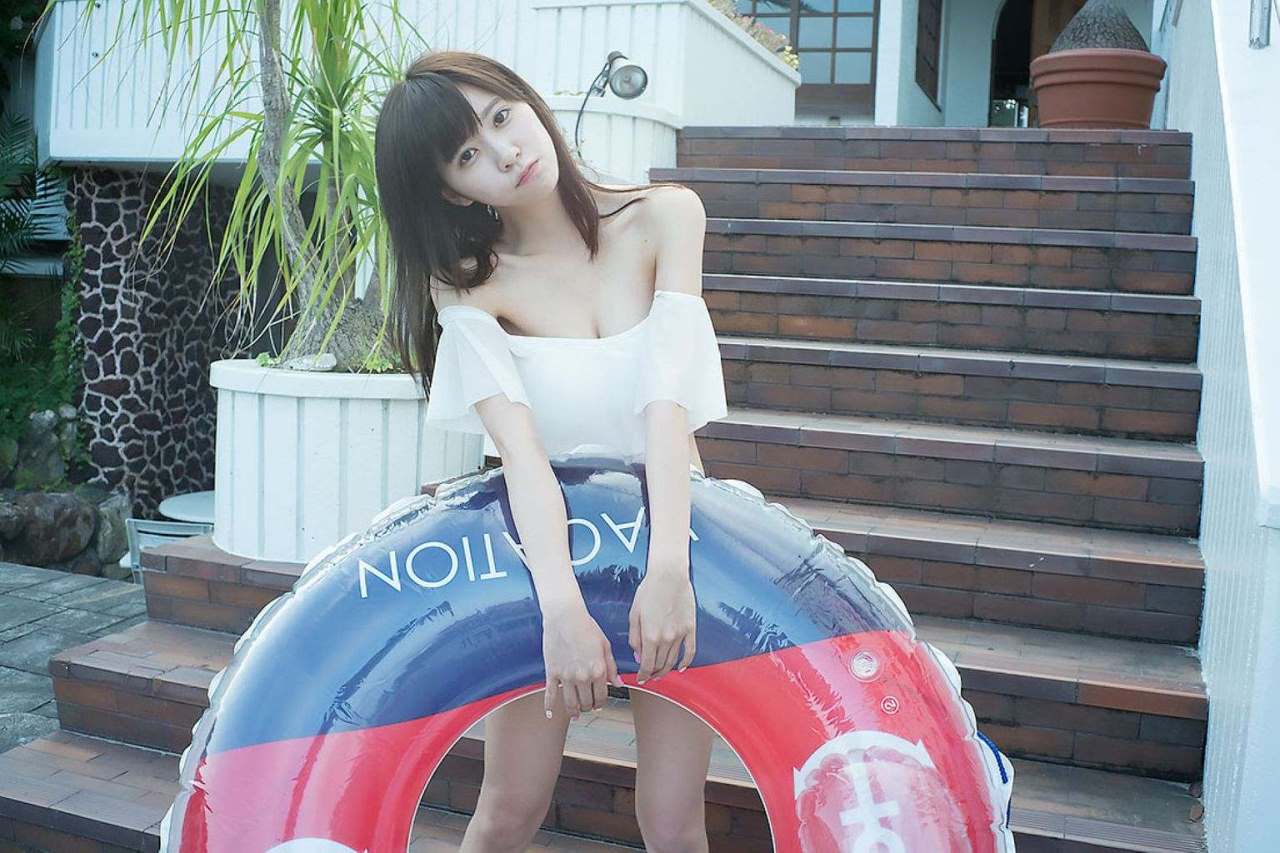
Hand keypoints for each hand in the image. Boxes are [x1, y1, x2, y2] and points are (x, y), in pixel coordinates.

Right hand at [541, 598, 622, 720]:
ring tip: (575, 713)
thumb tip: (619, 684)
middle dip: (588, 707)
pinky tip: (550, 714)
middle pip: (586, 703)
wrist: (565, 616)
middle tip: (588, 707)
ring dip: (574, 711)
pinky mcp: (552, 673)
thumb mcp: (605, 646)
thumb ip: (612, 668)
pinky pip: (550, 694)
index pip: (601, 696)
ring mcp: (566, 676)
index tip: (599, 703)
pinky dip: (549, 706)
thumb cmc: (587, 627)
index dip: (601, 703)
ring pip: (570, 703)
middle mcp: (582, 676)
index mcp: (598, 670)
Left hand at [628, 558, 696, 683]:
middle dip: (653, 674)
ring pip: (673, 661)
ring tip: (661, 674)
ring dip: (666, 670)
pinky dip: (686, 662)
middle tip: (649, 677)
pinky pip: (690, 651)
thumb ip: (635, 638)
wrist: (669, 576)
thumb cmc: (649, 591)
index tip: (641, 679)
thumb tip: (638, 656)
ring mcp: (680, 635)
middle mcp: (666, 639)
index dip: (643, 675)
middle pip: (660, 665)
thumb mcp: (634, 614)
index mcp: (650, 636)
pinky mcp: (690, 628)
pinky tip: (681, 668)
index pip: (646, 665)